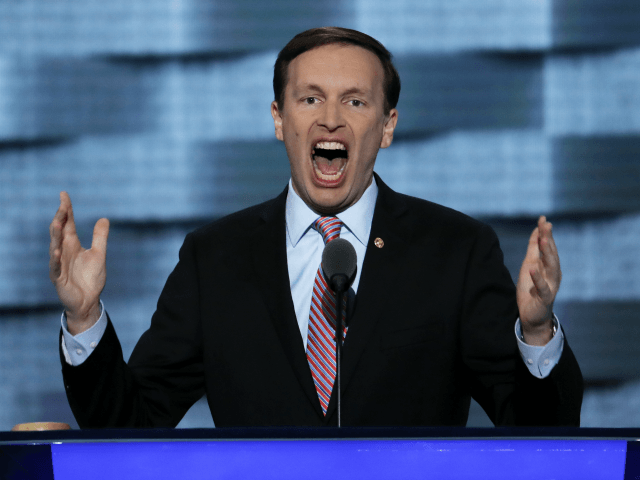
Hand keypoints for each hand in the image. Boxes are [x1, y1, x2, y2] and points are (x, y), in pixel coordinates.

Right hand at [49, 192, 108, 334]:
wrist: (88, 301)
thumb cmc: (91, 278)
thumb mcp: (99, 254)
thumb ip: (100, 237)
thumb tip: (104, 219)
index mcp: (72, 244)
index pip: (68, 224)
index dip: (66, 210)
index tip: (64, 194)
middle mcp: (63, 251)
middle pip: (59, 231)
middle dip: (60, 218)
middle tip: (63, 205)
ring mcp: (59, 264)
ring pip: (55, 246)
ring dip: (56, 235)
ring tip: (57, 222)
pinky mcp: (58, 277)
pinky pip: (55, 267)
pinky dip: (55, 259)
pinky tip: (56, 251)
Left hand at [516, 216, 560, 345]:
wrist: (532, 315)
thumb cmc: (531, 289)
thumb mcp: (530, 265)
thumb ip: (533, 249)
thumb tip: (537, 230)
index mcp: (549, 265)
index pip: (548, 246)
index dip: (545, 233)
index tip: (543, 219)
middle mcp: (553, 273)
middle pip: (552, 254)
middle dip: (549, 239)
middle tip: (546, 225)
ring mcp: (551, 285)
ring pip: (552, 268)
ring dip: (548, 254)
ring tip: (544, 241)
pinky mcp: (545, 298)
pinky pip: (543, 287)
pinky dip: (538, 278)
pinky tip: (532, 269)